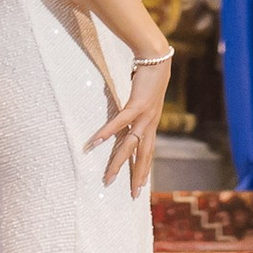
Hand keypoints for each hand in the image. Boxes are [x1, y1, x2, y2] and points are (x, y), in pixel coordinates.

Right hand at [86, 52, 170, 197]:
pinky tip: (96, 142)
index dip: (145, 169)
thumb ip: (135, 109)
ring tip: (108, 177)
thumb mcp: (144, 97)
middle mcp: (150, 123)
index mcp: (152, 123)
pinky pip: (120, 122)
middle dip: (137, 175)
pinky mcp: (137, 104)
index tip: (140, 186)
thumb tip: (127, 115)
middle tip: (132, 195)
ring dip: (118, 162)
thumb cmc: (149, 75)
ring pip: (130, 145)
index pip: (148, 152)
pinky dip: (107, 132)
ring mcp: (145, 115)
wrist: (157, 57)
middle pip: (142, 155)